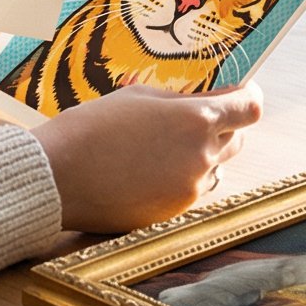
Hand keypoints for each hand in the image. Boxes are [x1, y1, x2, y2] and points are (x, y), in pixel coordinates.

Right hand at [31, 83, 264, 233]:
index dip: (247, 97)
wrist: (57, 176)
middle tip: (191, 120)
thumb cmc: (91, 128)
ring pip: (213, 168)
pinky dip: (178, 179)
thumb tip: (199, 103)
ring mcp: (189, 189)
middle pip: (237, 140)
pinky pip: (191, 191)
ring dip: (199, 156)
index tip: (240, 92)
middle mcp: (201, 157)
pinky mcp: (173, 213)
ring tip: (159, 149)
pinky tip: (146, 171)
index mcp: (196, 120)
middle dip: (222, 127)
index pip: (249, 108)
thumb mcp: (137, 97)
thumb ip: (177, 102)